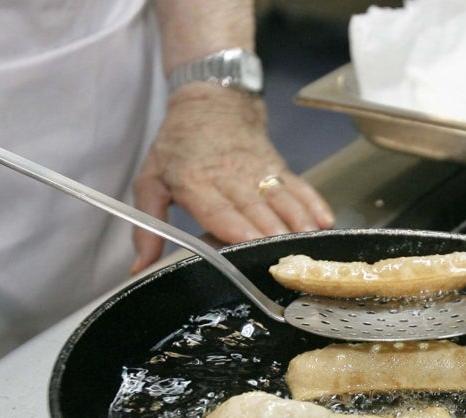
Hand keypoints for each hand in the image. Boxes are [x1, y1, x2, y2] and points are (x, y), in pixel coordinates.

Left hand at [131, 84, 334, 273]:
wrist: (210, 100)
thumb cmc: (177, 145)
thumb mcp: (149, 181)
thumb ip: (146, 227)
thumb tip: (139, 268)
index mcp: (195, 182)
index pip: (219, 209)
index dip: (236, 228)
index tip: (251, 244)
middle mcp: (230, 176)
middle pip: (255, 210)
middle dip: (271, 235)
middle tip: (285, 262)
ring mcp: (258, 170)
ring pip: (281, 199)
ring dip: (297, 223)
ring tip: (310, 246)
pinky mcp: (278, 166)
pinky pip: (299, 186)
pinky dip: (314, 203)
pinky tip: (325, 222)